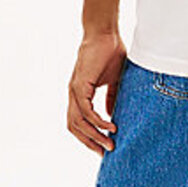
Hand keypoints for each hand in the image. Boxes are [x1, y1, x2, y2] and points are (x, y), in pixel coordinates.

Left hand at [68, 32, 125, 154]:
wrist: (105, 34)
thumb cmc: (110, 53)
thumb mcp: (114, 81)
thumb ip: (111, 98)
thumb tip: (112, 116)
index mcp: (79, 94)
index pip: (78, 122)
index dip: (88, 136)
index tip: (102, 147)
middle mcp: (73, 95)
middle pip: (73, 127)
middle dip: (89, 142)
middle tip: (105, 152)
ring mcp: (74, 90)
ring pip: (78, 122)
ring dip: (94, 135)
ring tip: (110, 144)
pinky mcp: (79, 85)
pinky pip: (86, 110)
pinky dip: (98, 121)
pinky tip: (110, 126)